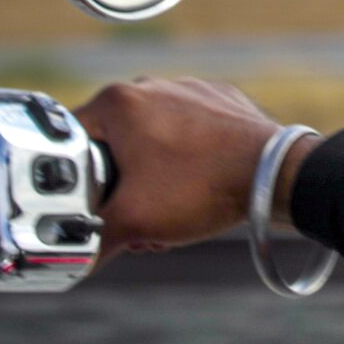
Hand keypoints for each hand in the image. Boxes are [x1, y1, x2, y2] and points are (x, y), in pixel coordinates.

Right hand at [72, 77, 316, 269]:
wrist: (274, 174)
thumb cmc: (200, 186)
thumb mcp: (132, 222)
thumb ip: (91, 241)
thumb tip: (74, 258)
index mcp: (118, 100)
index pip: (69, 143)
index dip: (74, 184)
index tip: (91, 208)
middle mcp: (150, 85)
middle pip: (113, 146)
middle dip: (120, 188)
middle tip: (136, 217)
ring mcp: (188, 90)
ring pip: (151, 142)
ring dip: (152, 182)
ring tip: (171, 211)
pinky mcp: (219, 101)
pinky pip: (187, 134)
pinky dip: (185, 163)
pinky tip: (198, 190)